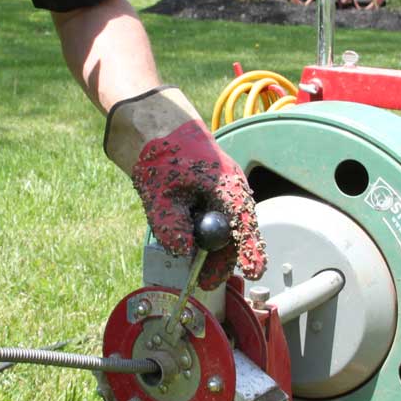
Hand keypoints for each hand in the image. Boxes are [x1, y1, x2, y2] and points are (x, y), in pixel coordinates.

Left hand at [104, 86, 265, 288]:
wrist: (147, 119)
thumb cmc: (158, 149)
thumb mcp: (159, 192)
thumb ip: (171, 224)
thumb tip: (183, 250)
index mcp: (226, 184)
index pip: (245, 222)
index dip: (251, 249)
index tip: (254, 272)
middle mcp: (227, 187)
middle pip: (233, 230)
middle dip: (220, 258)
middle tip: (203, 281)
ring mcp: (216, 188)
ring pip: (218, 225)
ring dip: (204, 244)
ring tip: (187, 259)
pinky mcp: (202, 189)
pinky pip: (205, 216)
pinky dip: (194, 229)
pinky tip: (179, 230)